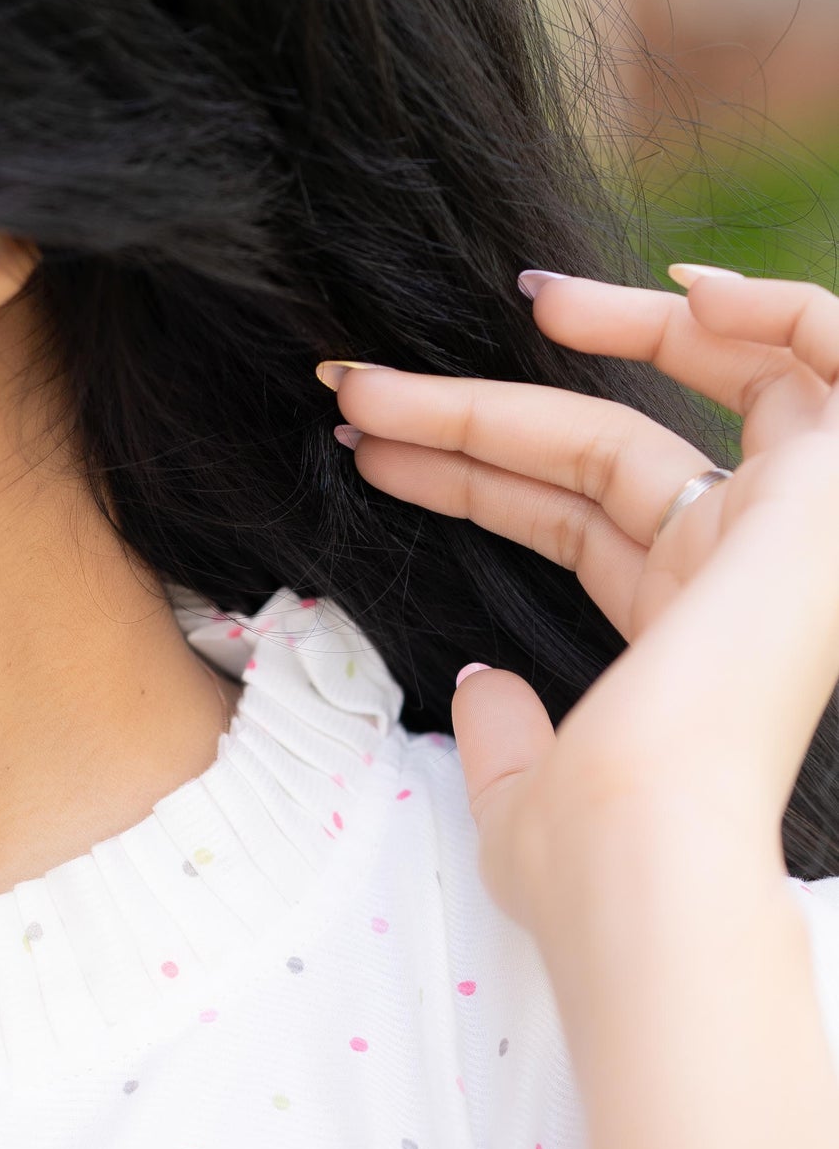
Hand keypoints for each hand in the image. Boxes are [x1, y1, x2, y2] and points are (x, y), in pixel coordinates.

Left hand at [321, 267, 838, 945]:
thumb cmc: (590, 859)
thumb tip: (475, 688)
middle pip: (609, 444)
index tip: (363, 441)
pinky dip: (774, 308)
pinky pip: (829, 352)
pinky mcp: (829, 496)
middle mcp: (744, 574)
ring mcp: (797, 530)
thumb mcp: (519, 797)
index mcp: (678, 635)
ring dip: (621, 328)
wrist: (649, 858)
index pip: (569, 512)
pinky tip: (675, 290)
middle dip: (476, 406)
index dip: (467, 464)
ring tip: (518, 300)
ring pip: (716, 381)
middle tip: (356, 384)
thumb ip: (502, 738)